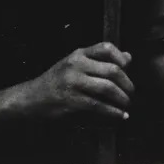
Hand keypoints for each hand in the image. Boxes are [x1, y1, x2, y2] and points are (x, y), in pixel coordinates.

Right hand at [13, 42, 133, 122]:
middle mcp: (76, 65)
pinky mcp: (72, 101)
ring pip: (108, 88)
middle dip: (127, 84)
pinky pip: (99, 106)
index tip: (128, 68)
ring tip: (127, 105)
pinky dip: (113, 112)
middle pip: (112, 70)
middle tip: (131, 93)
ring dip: (122, 99)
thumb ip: (100, 61)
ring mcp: (73, 83)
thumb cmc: (57, 81)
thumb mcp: (76, 65)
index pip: (106, 48)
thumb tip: (128, 57)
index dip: (121, 57)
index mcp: (78, 54)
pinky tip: (120, 115)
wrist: (32, 98)